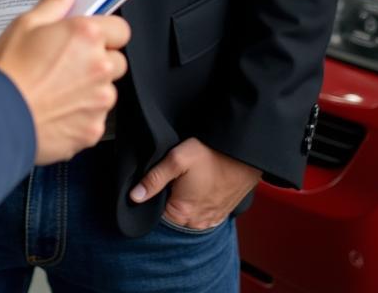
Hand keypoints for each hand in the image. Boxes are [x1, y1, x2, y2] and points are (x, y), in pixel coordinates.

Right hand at [0, 0, 130, 164]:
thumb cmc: (7, 70)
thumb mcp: (25, 24)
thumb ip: (54, 4)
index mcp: (86, 36)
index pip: (120, 29)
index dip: (105, 31)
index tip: (89, 37)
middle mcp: (99, 67)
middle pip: (116, 61)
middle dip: (98, 60)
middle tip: (66, 62)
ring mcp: (98, 101)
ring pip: (106, 91)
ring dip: (90, 89)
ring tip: (56, 88)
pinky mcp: (92, 129)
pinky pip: (95, 118)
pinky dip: (80, 115)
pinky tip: (55, 109)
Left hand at [130, 137, 261, 228]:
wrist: (243, 154)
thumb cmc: (211, 154)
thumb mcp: (176, 160)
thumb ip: (153, 179)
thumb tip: (134, 196)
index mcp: (182, 213)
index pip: (156, 215)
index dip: (151, 199)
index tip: (153, 184)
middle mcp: (196, 223)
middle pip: (171, 217)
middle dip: (166, 200)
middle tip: (170, 179)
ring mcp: (210, 220)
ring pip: (186, 216)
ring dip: (182, 203)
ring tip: (185, 182)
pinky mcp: (220, 214)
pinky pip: (201, 215)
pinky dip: (196, 205)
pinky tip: (196, 189)